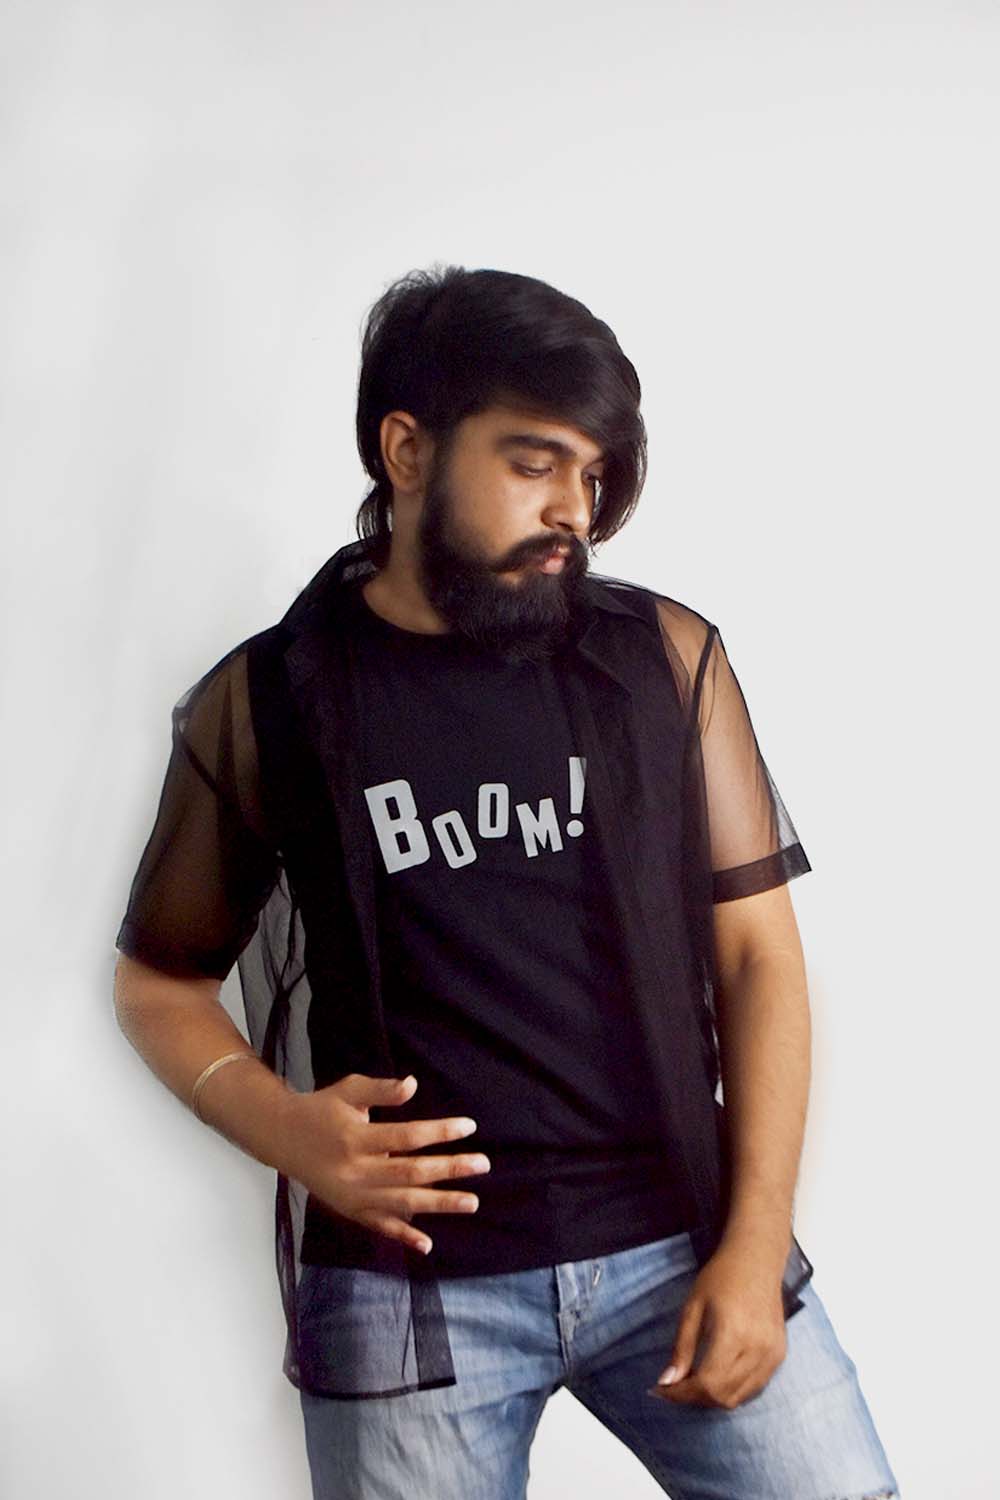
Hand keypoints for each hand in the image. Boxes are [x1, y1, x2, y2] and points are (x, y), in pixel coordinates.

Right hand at [278, 1072, 490, 1254]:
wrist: (283, 1138)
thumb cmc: (322, 1108)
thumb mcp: (349, 1090)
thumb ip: (381, 1090)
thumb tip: (412, 1085)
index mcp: (357, 1138)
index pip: (407, 1136)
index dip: (439, 1132)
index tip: (468, 1126)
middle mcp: (356, 1171)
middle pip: (411, 1172)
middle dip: (450, 1169)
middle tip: (482, 1164)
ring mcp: (353, 1195)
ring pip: (402, 1203)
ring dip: (439, 1203)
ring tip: (472, 1202)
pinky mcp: (349, 1210)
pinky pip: (380, 1226)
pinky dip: (403, 1236)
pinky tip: (428, 1244)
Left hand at [646, 1236, 787, 1408]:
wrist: (756, 1260)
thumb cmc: (720, 1277)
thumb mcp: (692, 1307)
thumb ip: (681, 1347)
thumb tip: (667, 1382)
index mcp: (733, 1333)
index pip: (707, 1383)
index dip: (681, 1394)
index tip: (661, 1390)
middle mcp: (758, 1349)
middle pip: (722, 1396)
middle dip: (693, 1398)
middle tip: (673, 1387)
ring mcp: (772, 1355)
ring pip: (738, 1398)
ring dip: (712, 1398)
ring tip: (691, 1383)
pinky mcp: (779, 1356)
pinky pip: (753, 1388)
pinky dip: (732, 1390)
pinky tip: (716, 1376)